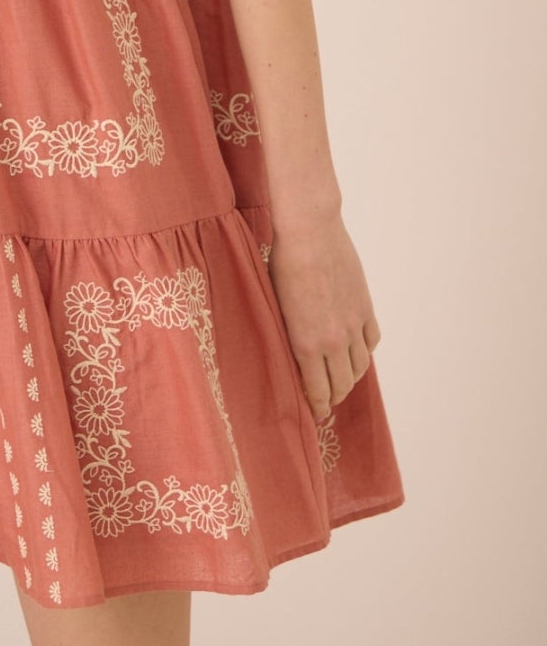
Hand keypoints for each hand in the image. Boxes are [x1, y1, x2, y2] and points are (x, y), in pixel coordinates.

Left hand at [266, 211, 381, 423]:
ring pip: (359, 367)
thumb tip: (292, 356)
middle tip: (326, 402)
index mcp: (307, 344)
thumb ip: (288, 335)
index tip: (316, 415)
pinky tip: (355, 351)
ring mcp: (353, 324)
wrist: (308, 230)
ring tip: (340, 380)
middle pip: (342, 385)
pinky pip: (371, 342)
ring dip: (350, 378)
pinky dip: (364, 351)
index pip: (318, 392)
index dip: (318, 408)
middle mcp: (334, 340)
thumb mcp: (275, 306)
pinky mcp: (365, 307)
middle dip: (333, 398)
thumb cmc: (280, 263)